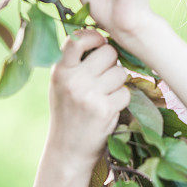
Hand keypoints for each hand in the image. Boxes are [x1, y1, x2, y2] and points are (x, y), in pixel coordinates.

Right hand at [46, 28, 130, 173]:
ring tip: (104, 95)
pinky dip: (121, 100)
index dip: (94, 36)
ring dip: (118, 83)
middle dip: (112, 62)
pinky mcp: (104, 109)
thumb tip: (104, 39)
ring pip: (120, 72)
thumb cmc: (67, 112)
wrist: (67, 150)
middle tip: (105, 77)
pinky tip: (109, 109)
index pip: (77, 39)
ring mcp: (89, 95)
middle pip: (108, 52)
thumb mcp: (61, 84)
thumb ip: (75, 63)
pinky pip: (125, 92)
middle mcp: (73, 80)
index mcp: (60, 71)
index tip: (99, 43)